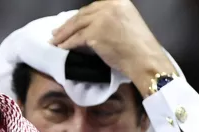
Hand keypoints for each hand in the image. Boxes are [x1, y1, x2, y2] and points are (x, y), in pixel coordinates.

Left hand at [50, 0, 175, 93]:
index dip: (79, 17)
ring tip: (54, 41)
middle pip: (82, 15)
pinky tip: (61, 48)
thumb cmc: (138, 47)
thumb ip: (110, 19)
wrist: (144, 59)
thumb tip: (89, 26)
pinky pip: (75, 39)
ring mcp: (101, 18)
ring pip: (76, 26)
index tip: (70, 23)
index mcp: (119, 1)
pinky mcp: (94, 33)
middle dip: (68, 25)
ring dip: (63, 35)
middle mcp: (109, 6)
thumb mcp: (126, 23)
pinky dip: (66, 44)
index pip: (92, 8)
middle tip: (56, 32)